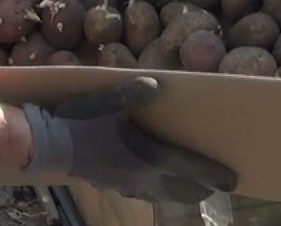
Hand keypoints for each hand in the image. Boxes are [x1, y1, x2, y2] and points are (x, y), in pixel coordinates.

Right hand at [21, 76, 237, 202]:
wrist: (47, 147)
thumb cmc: (78, 121)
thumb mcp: (106, 99)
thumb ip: (133, 93)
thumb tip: (158, 85)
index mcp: (147, 155)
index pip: (189, 168)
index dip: (213, 174)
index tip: (233, 180)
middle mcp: (141, 176)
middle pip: (180, 190)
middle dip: (200, 189)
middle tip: (216, 186)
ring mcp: (125, 184)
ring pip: (162, 195)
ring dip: (180, 192)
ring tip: (190, 189)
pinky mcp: (111, 185)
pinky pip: (144, 194)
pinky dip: (157, 192)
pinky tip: (152, 185)